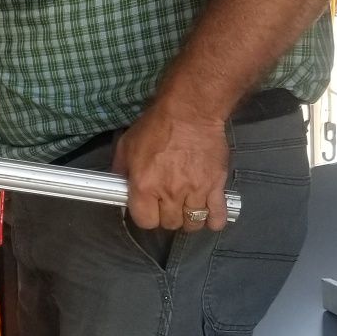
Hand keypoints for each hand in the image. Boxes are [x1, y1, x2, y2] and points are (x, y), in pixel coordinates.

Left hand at [112, 104, 229, 232]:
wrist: (189, 112)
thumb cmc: (156, 126)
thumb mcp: (127, 145)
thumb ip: (120, 170)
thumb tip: (118, 187)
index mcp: (144, 185)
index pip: (145, 221)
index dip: (145, 216)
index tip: (148, 208)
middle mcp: (170, 193)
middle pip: (169, 223)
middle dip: (166, 216)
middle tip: (167, 202)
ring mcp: (195, 191)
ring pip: (192, 223)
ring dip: (188, 219)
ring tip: (186, 207)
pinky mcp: (216, 185)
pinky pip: (217, 216)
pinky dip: (213, 220)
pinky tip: (207, 213)